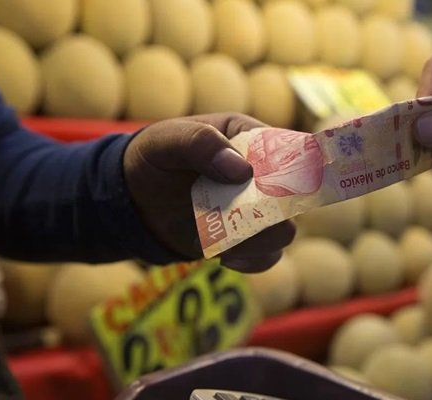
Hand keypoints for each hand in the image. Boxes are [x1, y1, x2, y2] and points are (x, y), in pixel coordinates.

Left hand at [123, 113, 294, 271]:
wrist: (133, 197)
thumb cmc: (155, 156)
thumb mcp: (168, 139)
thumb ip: (202, 143)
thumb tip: (243, 171)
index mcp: (251, 139)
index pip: (291, 150)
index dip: (298, 167)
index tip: (283, 185)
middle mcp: (261, 176)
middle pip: (295, 198)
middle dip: (274, 212)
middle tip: (243, 216)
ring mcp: (254, 210)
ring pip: (284, 231)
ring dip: (259, 240)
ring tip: (226, 242)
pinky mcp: (244, 239)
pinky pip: (266, 257)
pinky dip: (251, 261)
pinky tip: (224, 257)